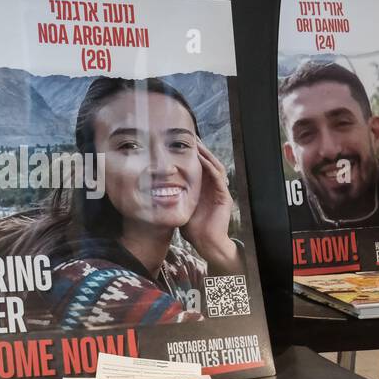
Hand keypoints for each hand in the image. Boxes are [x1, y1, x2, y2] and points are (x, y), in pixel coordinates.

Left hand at [182, 141, 241, 274]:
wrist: (206, 243)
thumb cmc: (193, 229)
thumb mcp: (180, 207)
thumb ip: (174, 196)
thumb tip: (154, 188)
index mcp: (204, 188)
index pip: (201, 166)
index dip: (194, 154)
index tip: (182, 142)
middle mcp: (214, 187)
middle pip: (209, 162)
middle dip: (201, 149)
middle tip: (191, 136)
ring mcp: (220, 191)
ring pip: (215, 167)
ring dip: (207, 154)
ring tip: (197, 144)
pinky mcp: (224, 196)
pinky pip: (218, 177)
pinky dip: (210, 167)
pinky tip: (202, 159)